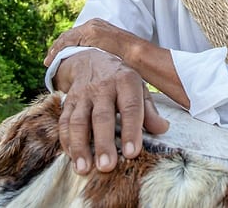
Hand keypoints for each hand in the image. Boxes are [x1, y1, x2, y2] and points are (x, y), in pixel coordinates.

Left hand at [44, 18, 142, 64]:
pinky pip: (68, 41)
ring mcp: (91, 28)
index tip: (57, 56)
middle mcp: (93, 24)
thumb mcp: (110, 54)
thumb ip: (99, 55)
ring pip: (66, 38)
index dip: (64, 46)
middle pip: (68, 35)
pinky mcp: (89, 33)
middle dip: (57, 47)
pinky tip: (53, 60)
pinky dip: (59, 51)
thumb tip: (91, 66)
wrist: (137, 55)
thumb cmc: (127, 59)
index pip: (75, 36)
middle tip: (49, 59)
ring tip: (48, 62)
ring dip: (55, 50)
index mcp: (98, 27)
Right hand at [53, 49, 168, 174]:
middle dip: (104, 143)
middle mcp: (103, 87)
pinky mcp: (69, 101)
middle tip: (107, 166)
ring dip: (80, 146)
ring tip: (84, 168)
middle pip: (102, 117)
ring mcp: (83, 94)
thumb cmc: (121, 81)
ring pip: (79, 121)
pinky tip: (72, 157)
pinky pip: (64, 121)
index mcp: (126, 82)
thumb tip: (162, 129)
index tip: (132, 153)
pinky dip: (67, 141)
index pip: (130, 107)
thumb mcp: (139, 88)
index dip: (131, 131)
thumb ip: (149, 110)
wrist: (93, 59)